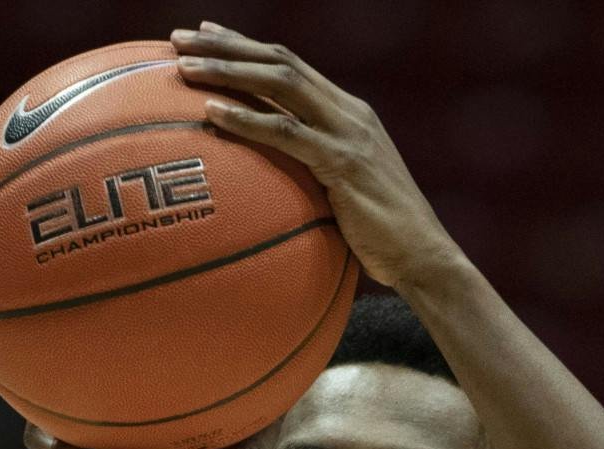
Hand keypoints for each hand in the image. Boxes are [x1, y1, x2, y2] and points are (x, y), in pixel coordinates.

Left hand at [169, 21, 462, 289]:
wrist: (424, 258)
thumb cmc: (381, 238)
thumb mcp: (345, 193)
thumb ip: (314, 173)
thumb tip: (270, 183)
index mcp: (349, 113)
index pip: (291, 65)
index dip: (245, 46)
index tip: (204, 34)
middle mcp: (349, 113)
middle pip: (280, 62)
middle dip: (227, 45)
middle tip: (179, 38)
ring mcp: (348, 135)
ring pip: (281, 85)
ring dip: (229, 71)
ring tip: (184, 67)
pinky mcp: (344, 164)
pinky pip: (287, 134)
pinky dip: (247, 120)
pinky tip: (212, 113)